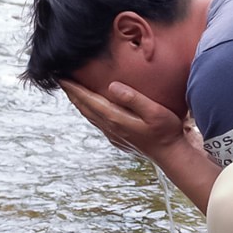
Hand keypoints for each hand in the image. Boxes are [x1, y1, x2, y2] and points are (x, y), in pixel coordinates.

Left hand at [59, 79, 186, 161]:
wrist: (172, 155)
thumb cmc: (166, 131)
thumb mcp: (154, 112)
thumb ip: (133, 99)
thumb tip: (112, 86)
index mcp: (116, 119)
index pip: (89, 100)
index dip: (74, 88)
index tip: (61, 77)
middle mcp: (110, 128)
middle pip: (85, 108)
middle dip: (72, 94)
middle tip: (61, 79)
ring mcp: (113, 135)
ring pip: (90, 117)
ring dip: (79, 103)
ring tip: (72, 91)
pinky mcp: (118, 140)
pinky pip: (98, 123)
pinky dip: (90, 112)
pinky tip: (92, 108)